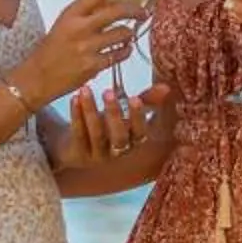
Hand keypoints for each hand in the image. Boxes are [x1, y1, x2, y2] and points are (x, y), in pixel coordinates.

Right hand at [17, 0, 144, 102]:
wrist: (36, 78)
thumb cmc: (50, 50)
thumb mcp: (63, 24)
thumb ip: (86, 15)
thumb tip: (114, 4)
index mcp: (70, 14)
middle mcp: (78, 28)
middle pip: (116, 11)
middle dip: (136, 10)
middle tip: (143, 13)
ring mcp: (86, 48)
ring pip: (122, 34)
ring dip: (130, 34)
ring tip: (129, 35)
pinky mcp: (93, 66)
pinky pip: (119, 54)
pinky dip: (126, 51)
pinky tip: (124, 49)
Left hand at [52, 78, 170, 171]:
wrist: (75, 147)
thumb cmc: (107, 126)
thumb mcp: (127, 114)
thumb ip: (146, 101)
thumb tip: (166, 87)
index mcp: (133, 142)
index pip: (140, 132)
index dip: (138, 117)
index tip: (135, 98)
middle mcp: (118, 152)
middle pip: (119, 136)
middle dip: (114, 114)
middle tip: (108, 92)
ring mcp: (98, 155)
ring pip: (97, 134)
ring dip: (91, 111)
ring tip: (85, 90)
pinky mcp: (78, 154)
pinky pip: (78, 134)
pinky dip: (77, 115)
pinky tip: (75, 98)